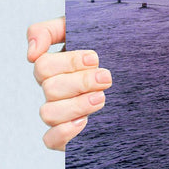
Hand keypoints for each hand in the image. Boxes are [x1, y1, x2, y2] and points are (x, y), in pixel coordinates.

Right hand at [27, 17, 111, 150]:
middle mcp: (54, 91)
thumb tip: (31, 53)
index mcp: (54, 67)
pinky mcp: (68, 135)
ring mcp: (60, 113)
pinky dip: (64, 132)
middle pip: (50, 89)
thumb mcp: (80, 29)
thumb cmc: (107, 48)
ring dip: (76, 105)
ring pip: (48, 113)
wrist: (137, 74)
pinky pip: (50, 140)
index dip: (69, 62)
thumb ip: (48, 31)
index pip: (43, 65)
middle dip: (81, 82)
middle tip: (106, 78)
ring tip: (101, 98)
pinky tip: (84, 122)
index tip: (94, 58)